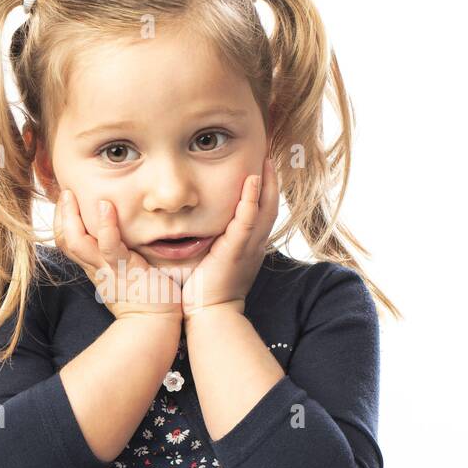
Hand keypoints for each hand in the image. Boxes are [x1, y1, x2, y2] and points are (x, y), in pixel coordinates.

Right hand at [53, 189, 184, 323]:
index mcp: (96, 267)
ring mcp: (108, 269)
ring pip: (77, 242)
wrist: (155, 325)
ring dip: (71, 217)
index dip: (62, 221)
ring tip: (72, 194)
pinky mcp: (125, 270)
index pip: (69, 241)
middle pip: (65, 240)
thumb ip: (123, 254)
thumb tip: (126, 234)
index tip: (66, 200)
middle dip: (61, 214)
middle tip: (65, 191)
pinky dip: (105, 226)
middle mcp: (96, 267)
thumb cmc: (149, 298)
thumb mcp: (128, 272)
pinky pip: (109, 247)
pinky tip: (106, 206)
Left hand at [180, 155, 278, 320]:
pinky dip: (251, 199)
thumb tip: (195, 225)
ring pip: (265, 208)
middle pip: (271, 205)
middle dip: (272, 180)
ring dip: (267, 182)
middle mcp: (255, 244)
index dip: (264, 190)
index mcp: (249, 246)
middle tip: (268, 154)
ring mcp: (248, 246)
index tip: (260, 168)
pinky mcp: (237, 249)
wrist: (209, 314)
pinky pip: (249, 220)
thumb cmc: (205, 291)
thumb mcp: (213, 260)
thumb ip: (211, 242)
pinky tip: (252, 180)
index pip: (262, 211)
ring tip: (265, 158)